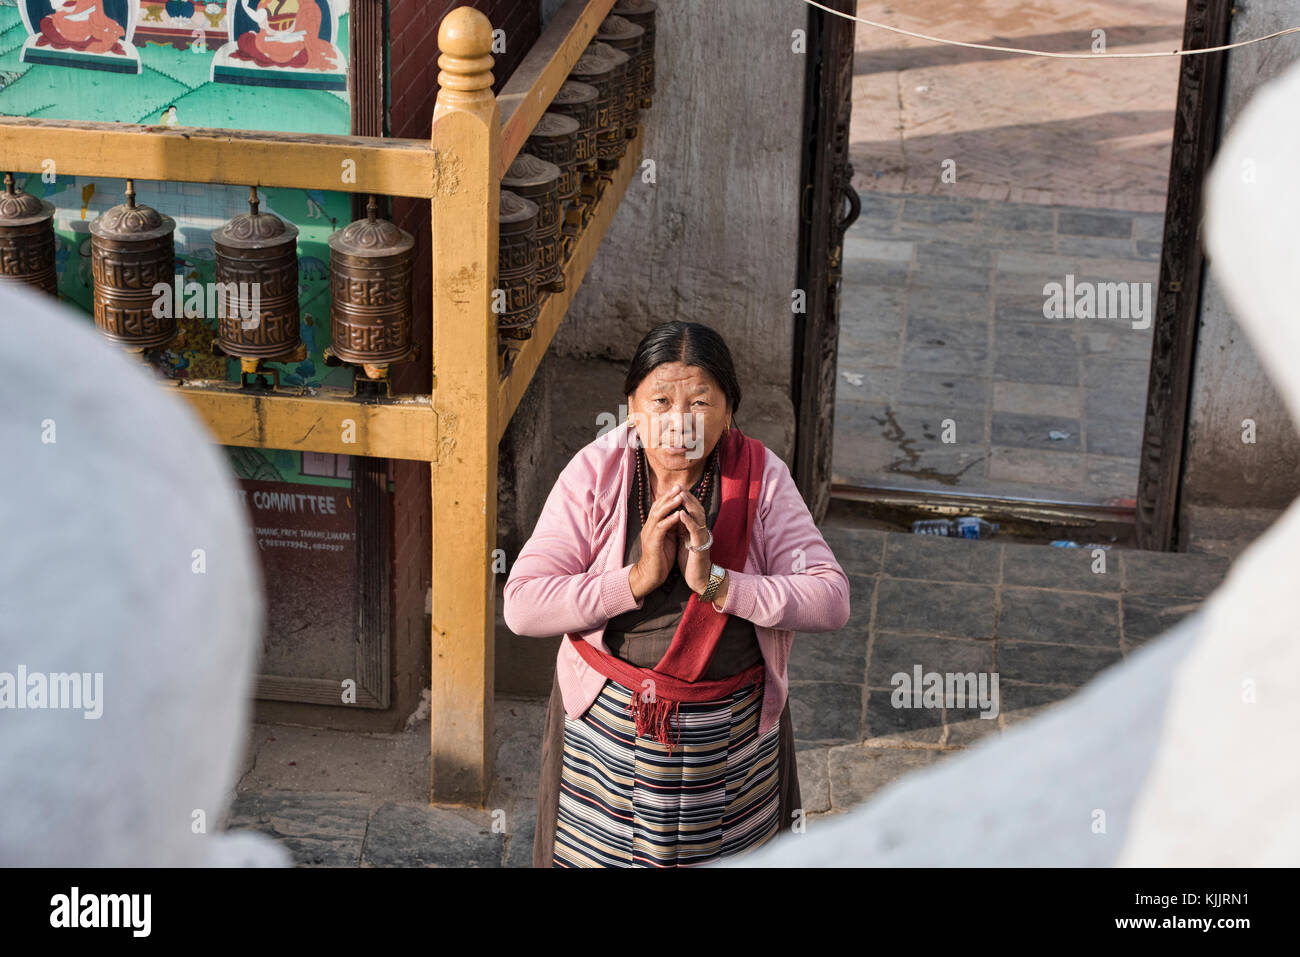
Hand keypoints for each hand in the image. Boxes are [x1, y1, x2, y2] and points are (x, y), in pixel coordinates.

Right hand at [628, 482, 686, 599]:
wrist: (650, 575)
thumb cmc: (660, 558)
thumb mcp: (666, 539)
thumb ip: (669, 527)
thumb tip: (678, 515)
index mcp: (652, 526)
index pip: (659, 507)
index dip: (668, 497)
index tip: (678, 487)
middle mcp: (649, 527)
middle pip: (657, 507)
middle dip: (668, 496)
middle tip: (679, 486)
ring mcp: (650, 534)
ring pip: (658, 515)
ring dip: (669, 505)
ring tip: (679, 497)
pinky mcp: (653, 543)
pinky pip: (661, 529)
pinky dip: (669, 520)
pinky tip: (678, 515)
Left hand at [673, 488, 713, 594]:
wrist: (699, 579)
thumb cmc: (691, 561)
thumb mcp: (684, 541)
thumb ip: (682, 528)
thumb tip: (675, 516)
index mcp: (696, 529)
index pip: (692, 509)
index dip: (686, 498)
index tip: (676, 487)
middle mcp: (701, 530)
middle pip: (697, 508)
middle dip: (688, 496)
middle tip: (679, 485)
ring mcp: (702, 537)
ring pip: (698, 517)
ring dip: (689, 504)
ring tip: (681, 494)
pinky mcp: (700, 546)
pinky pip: (695, 531)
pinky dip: (688, 521)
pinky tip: (681, 514)